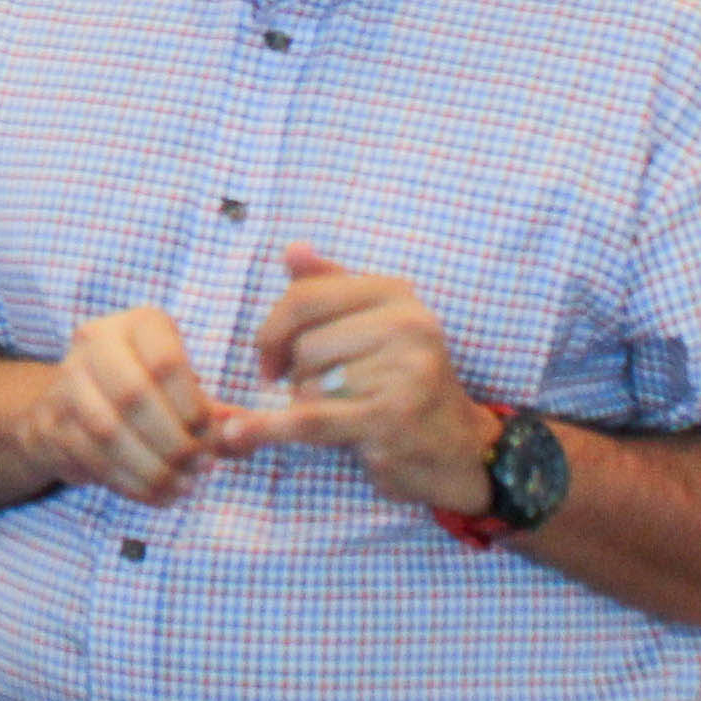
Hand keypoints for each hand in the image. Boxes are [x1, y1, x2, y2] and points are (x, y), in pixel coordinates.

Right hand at [19, 305, 219, 502]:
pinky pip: (92, 457)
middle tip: (200, 468)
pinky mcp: (52, 421)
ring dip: (153, 466)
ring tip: (184, 486)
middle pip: (133, 394)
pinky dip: (132, 483)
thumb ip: (222, 418)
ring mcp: (67, 380)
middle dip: (173, 440)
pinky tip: (160, 495)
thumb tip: (243, 433)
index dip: (192, 404)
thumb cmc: (152, 398)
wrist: (74, 407)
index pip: (165, 360)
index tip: (210, 434)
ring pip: (108, 428)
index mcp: (136, 326)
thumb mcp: (188, 397)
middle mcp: (95, 343)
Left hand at [216, 247, 496, 509]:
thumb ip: (332, 285)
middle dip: (297, 374)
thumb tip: (292, 250)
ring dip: (310, 407)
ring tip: (348, 413)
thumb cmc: (406, 381)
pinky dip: (271, 429)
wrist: (462, 450)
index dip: (273, 328)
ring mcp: (403, 374)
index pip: (303, 296)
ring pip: (308, 385)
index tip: (270, 357)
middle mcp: (408, 328)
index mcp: (398, 296)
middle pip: (303, 345)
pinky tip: (239, 433)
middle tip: (326, 393)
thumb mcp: (378, 323)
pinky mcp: (390, 420)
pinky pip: (310, 420)